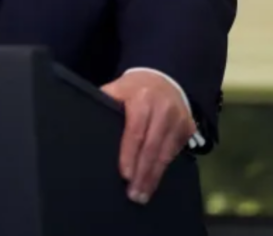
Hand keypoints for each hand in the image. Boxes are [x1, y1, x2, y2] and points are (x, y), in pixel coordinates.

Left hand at [101, 71, 195, 204]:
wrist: (164, 78)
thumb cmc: (134, 87)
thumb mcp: (117, 87)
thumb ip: (105, 101)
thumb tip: (84, 117)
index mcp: (141, 99)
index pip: (135, 132)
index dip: (129, 154)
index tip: (125, 175)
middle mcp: (163, 110)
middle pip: (152, 147)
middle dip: (143, 173)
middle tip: (134, 194)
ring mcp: (179, 119)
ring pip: (166, 154)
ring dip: (154, 176)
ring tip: (143, 193)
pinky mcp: (188, 128)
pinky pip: (175, 152)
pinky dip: (164, 167)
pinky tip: (155, 180)